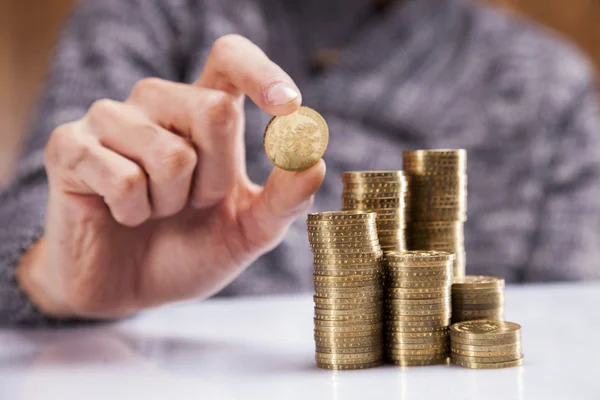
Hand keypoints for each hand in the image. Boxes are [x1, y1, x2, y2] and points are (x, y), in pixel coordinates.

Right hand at [17, 35, 325, 318]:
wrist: (131, 288)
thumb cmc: (190, 249)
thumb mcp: (247, 231)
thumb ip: (282, 201)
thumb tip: (315, 162)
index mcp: (202, 111)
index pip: (230, 57)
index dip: (261, 73)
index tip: (287, 106)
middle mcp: (157, 103)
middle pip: (215, 109)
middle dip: (218, 178)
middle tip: (196, 204)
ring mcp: (110, 119)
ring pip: (172, 153)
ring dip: (173, 202)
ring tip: (156, 211)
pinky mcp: (70, 146)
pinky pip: (123, 178)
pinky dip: (134, 213)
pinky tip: (122, 215)